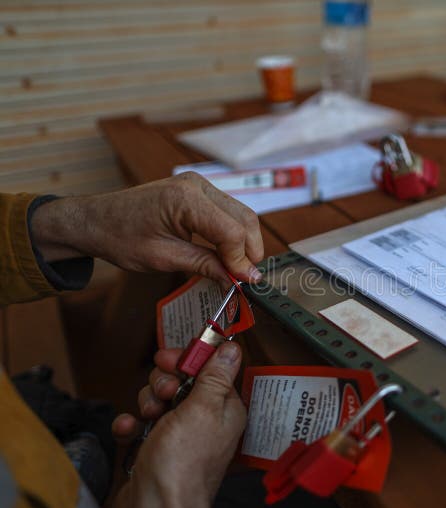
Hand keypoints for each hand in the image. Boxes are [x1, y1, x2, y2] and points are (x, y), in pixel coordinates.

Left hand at [30, 173, 263, 283]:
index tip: (244, 282)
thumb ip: (206, 265)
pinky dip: (232, 233)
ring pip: (241, 214)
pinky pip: (228, 211)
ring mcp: (199, 184)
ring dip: (243, 242)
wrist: (95, 220)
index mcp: (185, 199)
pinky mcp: (198, 191)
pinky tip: (226, 253)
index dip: (241, 260)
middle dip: (249, 250)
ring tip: (236, 268)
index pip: (232, 231)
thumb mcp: (163, 258)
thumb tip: (240, 278)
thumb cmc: (120, 237)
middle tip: (245, 278)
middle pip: (245, 218)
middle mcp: (196, 185)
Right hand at [110, 343, 246, 507]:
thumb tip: (232, 348)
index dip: (190, 360)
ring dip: (148, 402)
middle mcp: (203, 422)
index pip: (211, 371)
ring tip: (150, 417)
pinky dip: (131, 424)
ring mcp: (176, 436)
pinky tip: (130, 430)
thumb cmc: (183, 464)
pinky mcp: (151, 449)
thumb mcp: (203, 409)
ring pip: (158, 400)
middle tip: (165, 394)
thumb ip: (215, 376)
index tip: (172, 359)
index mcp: (224, 410)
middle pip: (181, 383)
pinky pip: (138, 424)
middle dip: (166, 383)